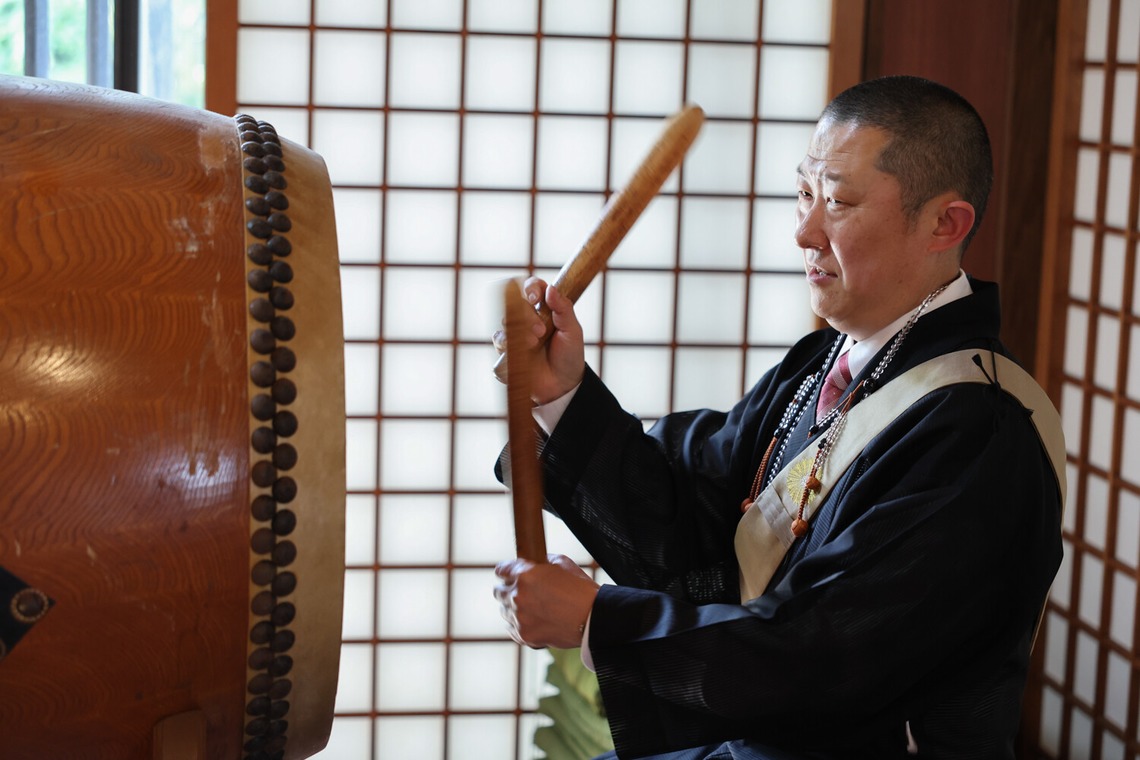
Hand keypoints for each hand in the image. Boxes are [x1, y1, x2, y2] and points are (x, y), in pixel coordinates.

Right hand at [492, 277, 584, 404]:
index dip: (531, 287)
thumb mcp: (573, 331)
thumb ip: (564, 309)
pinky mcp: (508, 350)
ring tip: (533, 343)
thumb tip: (551, 289)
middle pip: (516, 303)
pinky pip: (499, 342)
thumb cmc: (570, 355)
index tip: (535, 297)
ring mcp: (516, 334)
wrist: (563, 385)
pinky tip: (519, 352)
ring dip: (517, 330)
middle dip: (527, 314)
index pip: (532, 287)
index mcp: (544, 309)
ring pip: (505, 320)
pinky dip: (506, 344)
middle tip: (541, 331)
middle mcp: (527, 318)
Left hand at [494, 553, 599, 648]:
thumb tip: (536, 564)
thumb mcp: (564, 563)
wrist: (593, 619)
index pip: (501, 570)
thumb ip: (544, 561)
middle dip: (508, 589)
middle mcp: (518, 596)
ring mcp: (519, 617)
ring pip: (504, 610)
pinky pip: (510, 628)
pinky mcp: (524, 635)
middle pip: (498, 591)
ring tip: (530, 609)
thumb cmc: (581, 589)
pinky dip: (517, 624)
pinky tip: (531, 621)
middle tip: (521, 592)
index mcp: (525, 575)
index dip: (506, 571)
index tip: (508, 574)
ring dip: (513, 608)